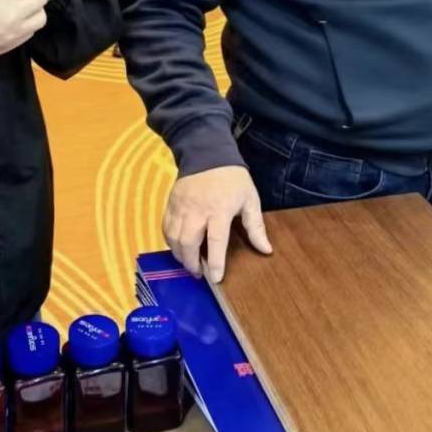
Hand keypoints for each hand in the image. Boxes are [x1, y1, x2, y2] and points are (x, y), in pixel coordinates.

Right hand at [163, 166, 271, 282]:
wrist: (207, 152)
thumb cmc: (232, 178)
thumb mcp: (249, 199)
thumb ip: (255, 226)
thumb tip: (266, 250)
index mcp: (219, 209)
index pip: (216, 240)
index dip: (215, 262)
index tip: (216, 278)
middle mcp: (197, 210)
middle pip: (188, 242)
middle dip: (191, 263)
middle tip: (199, 273)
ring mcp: (181, 206)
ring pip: (173, 237)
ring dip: (180, 255)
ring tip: (189, 262)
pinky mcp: (171, 203)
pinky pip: (165, 227)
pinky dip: (170, 241)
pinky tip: (178, 247)